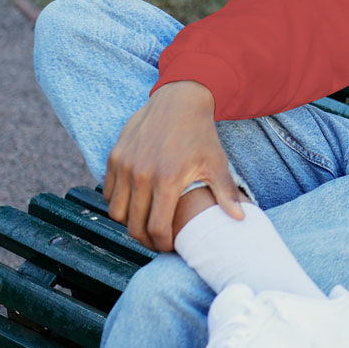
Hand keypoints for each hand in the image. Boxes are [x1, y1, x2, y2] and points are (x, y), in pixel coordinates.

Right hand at [104, 80, 244, 251]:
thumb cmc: (200, 135)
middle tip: (157, 241)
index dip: (162, 244)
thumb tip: (240, 220)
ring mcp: (125, 165)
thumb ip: (225, 194)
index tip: (169, 246)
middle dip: (145, 240)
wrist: (179, 100)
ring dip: (128, 223)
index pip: (157, 228)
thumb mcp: (217, 163)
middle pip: (133, 225)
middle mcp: (141, 174)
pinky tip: (134, 203)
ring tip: (144, 223)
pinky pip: (108, 192)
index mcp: (168, 180)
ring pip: (116, 212)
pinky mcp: (114, 157)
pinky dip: (118, 203)